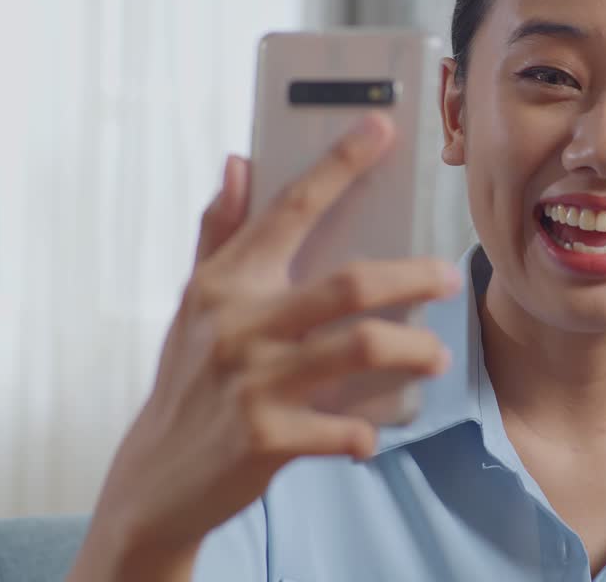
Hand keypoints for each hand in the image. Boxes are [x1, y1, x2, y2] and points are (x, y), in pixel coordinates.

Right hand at [70, 114, 460, 579]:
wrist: (155, 479)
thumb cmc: (186, 380)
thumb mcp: (194, 305)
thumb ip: (219, 233)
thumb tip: (237, 162)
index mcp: (225, 283)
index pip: (288, 209)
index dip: (337, 165)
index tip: (380, 127)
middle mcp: (239, 324)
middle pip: (350, 283)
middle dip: (414, 276)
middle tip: (450, 277)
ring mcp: (254, 382)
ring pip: (362, 348)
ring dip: (414, 351)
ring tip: (436, 356)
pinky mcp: (267, 439)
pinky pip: (346, 427)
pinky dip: (369, 430)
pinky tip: (372, 432)